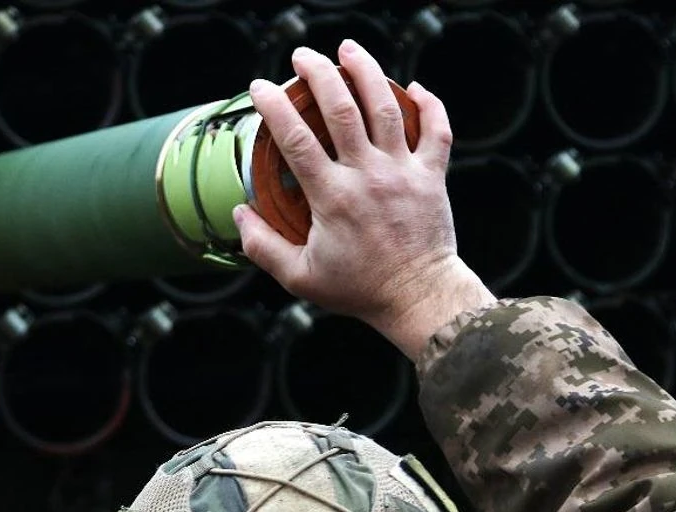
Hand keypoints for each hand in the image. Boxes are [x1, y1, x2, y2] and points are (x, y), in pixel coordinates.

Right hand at [234, 41, 495, 360]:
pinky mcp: (432, 176)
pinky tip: (413, 88)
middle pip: (341, 109)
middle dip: (318, 74)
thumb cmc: (358, 289)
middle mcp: (368, 175)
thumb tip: (239, 213)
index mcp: (332, 197)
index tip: (260, 88)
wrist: (417, 297)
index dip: (275, 107)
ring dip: (366, 71)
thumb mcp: (299, 278)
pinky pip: (436, 129)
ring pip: (386, 106)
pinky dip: (428, 104)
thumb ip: (263, 247)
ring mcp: (404, 171)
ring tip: (348, 49)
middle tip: (302, 57)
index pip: (296, 139)